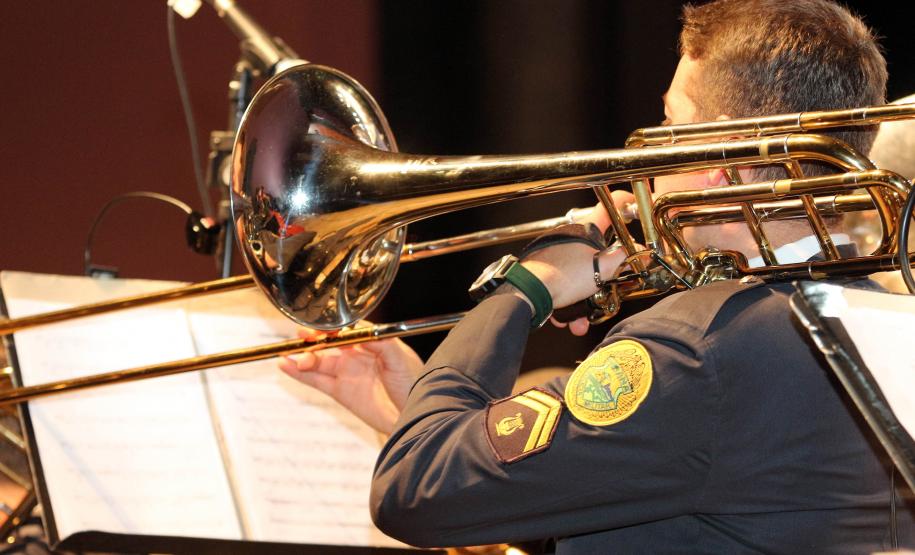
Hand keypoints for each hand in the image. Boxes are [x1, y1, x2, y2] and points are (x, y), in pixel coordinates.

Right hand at [278, 325, 422, 434]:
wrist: (412, 416)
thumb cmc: (414, 384)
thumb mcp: (401, 359)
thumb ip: (380, 343)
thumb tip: (357, 332)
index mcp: (373, 341)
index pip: (348, 328)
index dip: (333, 326)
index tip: (323, 326)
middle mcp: (357, 354)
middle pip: (329, 342)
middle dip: (314, 338)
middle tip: (302, 335)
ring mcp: (347, 372)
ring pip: (319, 361)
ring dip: (304, 356)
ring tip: (289, 354)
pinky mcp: (340, 391)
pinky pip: (316, 380)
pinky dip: (300, 374)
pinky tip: (286, 365)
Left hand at [542, 191, 640, 335]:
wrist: (527, 292)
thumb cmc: (562, 275)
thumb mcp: (602, 268)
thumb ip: (622, 260)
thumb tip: (634, 254)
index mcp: (585, 230)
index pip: (609, 207)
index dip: (623, 202)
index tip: (632, 204)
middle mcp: (568, 240)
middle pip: (595, 254)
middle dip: (602, 281)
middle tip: (609, 291)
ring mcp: (555, 256)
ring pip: (577, 278)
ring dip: (583, 303)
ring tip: (581, 320)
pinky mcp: (544, 272)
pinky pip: (562, 289)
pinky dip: (567, 306)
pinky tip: (567, 320)